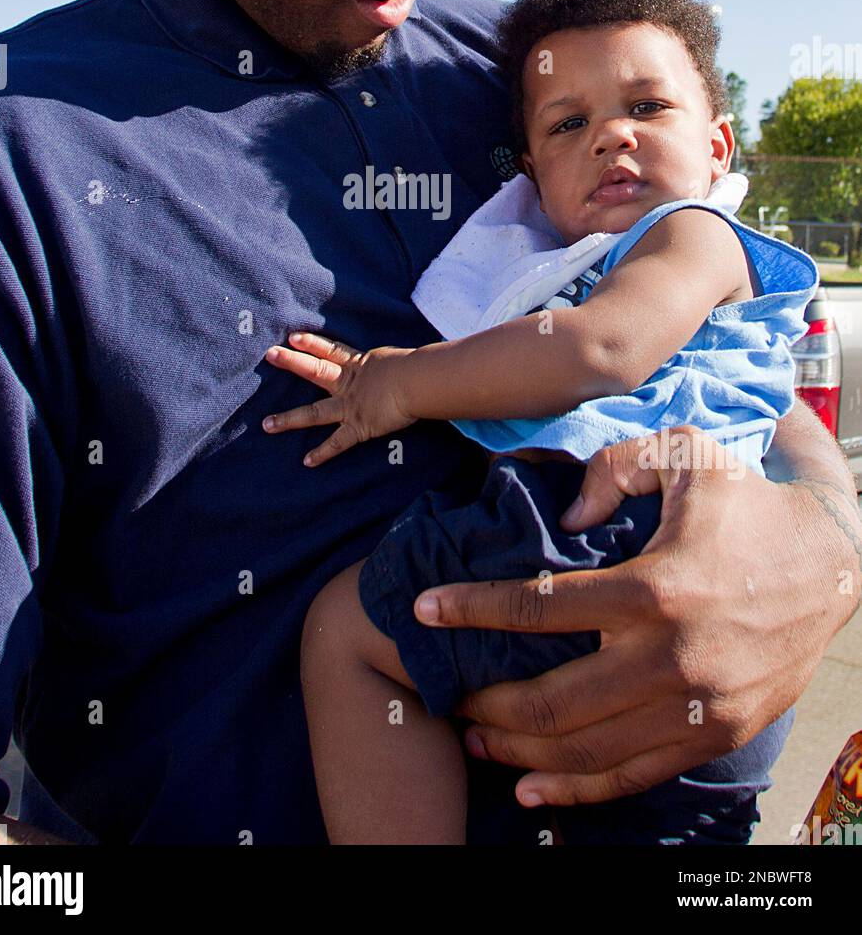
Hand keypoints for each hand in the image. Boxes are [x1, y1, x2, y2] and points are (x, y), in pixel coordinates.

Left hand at [262, 332, 417, 465]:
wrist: (417, 382)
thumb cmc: (415, 368)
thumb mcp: (398, 360)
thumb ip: (389, 365)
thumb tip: (397, 365)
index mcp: (360, 364)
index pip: (331, 350)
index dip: (312, 343)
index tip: (292, 338)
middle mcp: (349, 384)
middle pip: (315, 370)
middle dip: (292, 362)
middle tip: (270, 355)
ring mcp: (351, 406)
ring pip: (314, 413)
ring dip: (289, 419)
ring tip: (266, 424)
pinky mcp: (359, 426)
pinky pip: (337, 443)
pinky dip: (323, 453)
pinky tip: (307, 461)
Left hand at [410, 425, 860, 807]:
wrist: (832, 562)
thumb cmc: (746, 504)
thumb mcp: (684, 454)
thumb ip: (614, 468)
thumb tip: (558, 522)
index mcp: (654, 586)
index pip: (541, 607)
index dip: (472, 610)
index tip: (424, 610)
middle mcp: (671, 656)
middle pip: (553, 701)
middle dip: (488, 702)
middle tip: (451, 694)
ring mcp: (694, 706)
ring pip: (586, 750)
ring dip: (519, 753)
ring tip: (475, 739)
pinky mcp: (714, 734)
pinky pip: (633, 776)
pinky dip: (576, 790)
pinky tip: (531, 787)